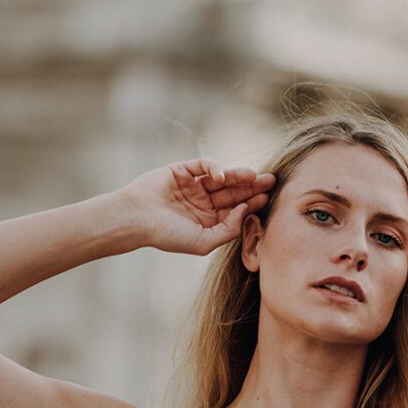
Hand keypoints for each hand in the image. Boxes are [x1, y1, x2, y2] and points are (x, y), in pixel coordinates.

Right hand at [119, 159, 276, 255]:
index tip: (266, 200)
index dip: (252, 203)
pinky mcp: (182, 170)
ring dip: (238, 176)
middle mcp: (202, 202)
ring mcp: (193, 185)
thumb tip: (245, 211)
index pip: (235, 209)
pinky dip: (215, 168)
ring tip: (253, 175)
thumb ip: (227, 230)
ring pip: (222, 178)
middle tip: (271, 181)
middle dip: (252, 187)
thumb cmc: (166, 235)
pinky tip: (221, 177)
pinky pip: (204, 165)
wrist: (136, 219)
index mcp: (208, 220)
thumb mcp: (203, 242)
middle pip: (233, 192)